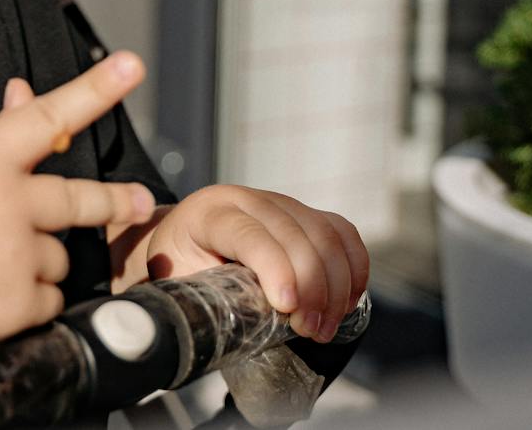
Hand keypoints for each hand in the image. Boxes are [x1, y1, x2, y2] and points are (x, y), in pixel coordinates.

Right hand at [0, 52, 157, 353]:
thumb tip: (24, 95)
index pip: (47, 115)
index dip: (95, 90)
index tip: (132, 65)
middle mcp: (5, 204)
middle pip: (80, 198)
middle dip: (114, 200)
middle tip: (139, 200)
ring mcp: (13, 257)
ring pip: (60, 257)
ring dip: (37, 260)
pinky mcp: (14, 308)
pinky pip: (49, 300)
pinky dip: (26, 300)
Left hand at [123, 185, 368, 343]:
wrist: (181, 245)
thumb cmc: (179, 270)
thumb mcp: (178, 284)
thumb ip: (205, 300)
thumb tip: (238, 328)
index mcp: (210, 214)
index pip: (249, 233)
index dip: (275, 267)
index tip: (288, 308)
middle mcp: (247, 200)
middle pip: (296, 234)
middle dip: (312, 287)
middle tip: (311, 331)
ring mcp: (280, 203)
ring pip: (325, 233)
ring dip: (336, 285)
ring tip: (324, 327)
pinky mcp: (304, 214)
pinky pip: (342, 231)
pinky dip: (353, 267)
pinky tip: (347, 301)